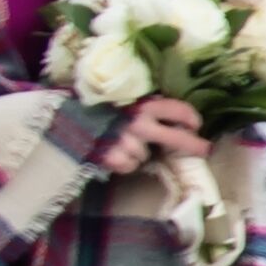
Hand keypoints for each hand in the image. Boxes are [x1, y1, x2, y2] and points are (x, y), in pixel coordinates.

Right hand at [96, 96, 212, 178]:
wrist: (60, 120)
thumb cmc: (92, 107)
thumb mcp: (119, 98)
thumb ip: (140, 104)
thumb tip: (165, 115)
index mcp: (142, 104)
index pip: (177, 110)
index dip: (190, 118)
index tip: (196, 124)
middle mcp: (139, 123)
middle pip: (177, 139)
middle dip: (193, 145)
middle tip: (204, 149)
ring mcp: (127, 143)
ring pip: (146, 155)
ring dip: (139, 152)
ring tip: (121, 143)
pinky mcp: (114, 159)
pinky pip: (130, 166)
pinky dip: (124, 163)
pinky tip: (112, 153)